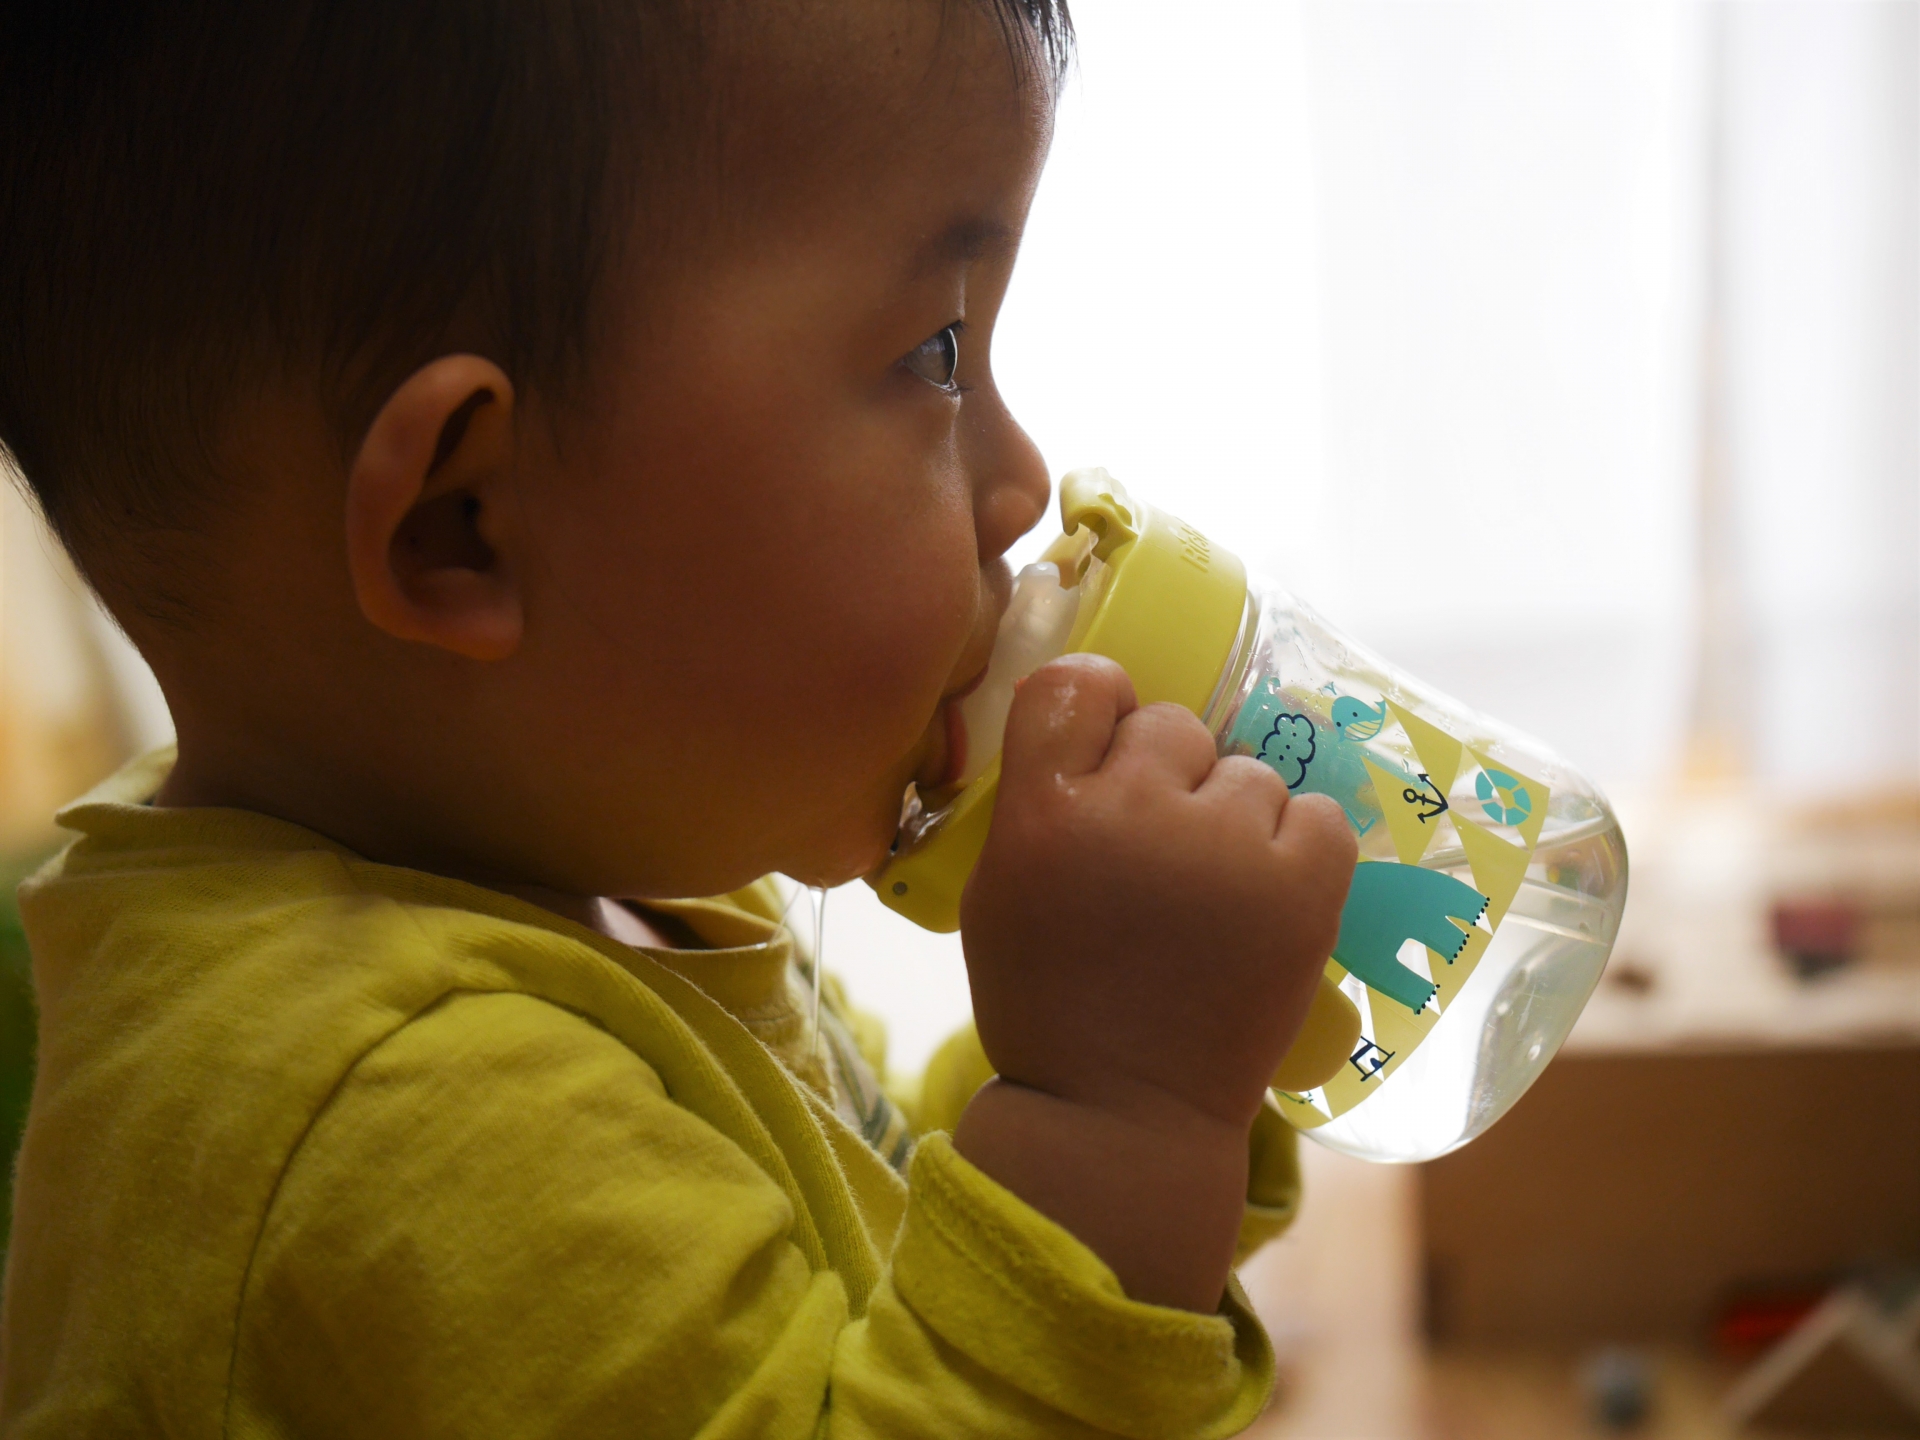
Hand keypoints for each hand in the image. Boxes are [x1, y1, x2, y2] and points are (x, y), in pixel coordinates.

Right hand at [952, 653, 1354, 1309]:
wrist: (1120, 1116)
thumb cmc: (1048, 1004)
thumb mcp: (998, 889)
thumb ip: (1036, 798)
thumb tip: (1097, 724)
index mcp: (1046, 812)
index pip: (1078, 685)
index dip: (1099, 709)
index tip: (1108, 746)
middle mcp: (1136, 813)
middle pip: (1171, 725)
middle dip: (1167, 776)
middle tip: (1159, 850)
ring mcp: (1228, 849)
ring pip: (1248, 772)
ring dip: (1234, 817)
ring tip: (1214, 892)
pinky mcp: (1304, 889)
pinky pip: (1318, 815)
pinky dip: (1299, 847)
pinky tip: (1268, 894)